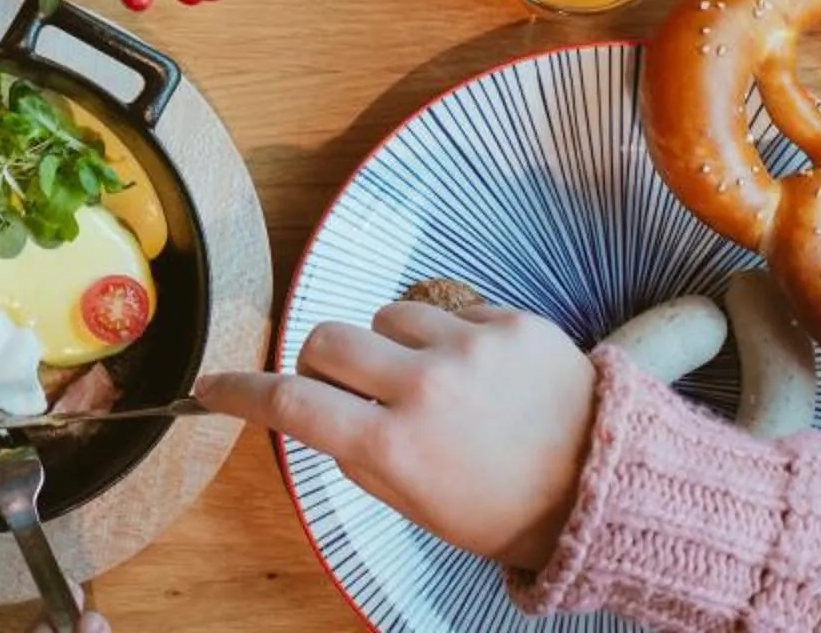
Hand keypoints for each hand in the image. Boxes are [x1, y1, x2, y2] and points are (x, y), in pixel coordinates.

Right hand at [207, 305, 595, 571]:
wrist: (607, 488)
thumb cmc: (508, 511)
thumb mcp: (419, 506)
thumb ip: (358, 457)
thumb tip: (312, 409)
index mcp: (395, 449)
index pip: (290, 404)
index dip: (241, 391)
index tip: (213, 385)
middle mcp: (424, 389)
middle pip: (326, 339)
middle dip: (323, 361)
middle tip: (350, 386)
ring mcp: (470, 348)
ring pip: (388, 316)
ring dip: (395, 345)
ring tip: (438, 384)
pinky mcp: (511, 321)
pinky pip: (449, 310)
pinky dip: (451, 337)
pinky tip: (482, 375)